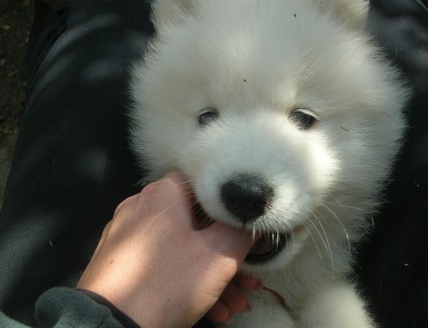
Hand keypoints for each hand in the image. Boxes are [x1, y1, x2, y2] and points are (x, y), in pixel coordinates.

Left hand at [77, 170, 256, 326]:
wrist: (109, 327)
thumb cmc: (166, 284)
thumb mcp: (218, 257)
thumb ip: (240, 231)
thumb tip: (250, 219)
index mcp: (163, 194)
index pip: (204, 183)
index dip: (230, 205)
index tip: (245, 229)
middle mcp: (141, 207)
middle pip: (196, 223)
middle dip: (226, 254)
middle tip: (247, 279)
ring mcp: (127, 234)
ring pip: (182, 247)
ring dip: (211, 274)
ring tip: (233, 303)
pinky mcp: (120, 260)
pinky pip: (162, 262)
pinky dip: (186, 279)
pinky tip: (212, 307)